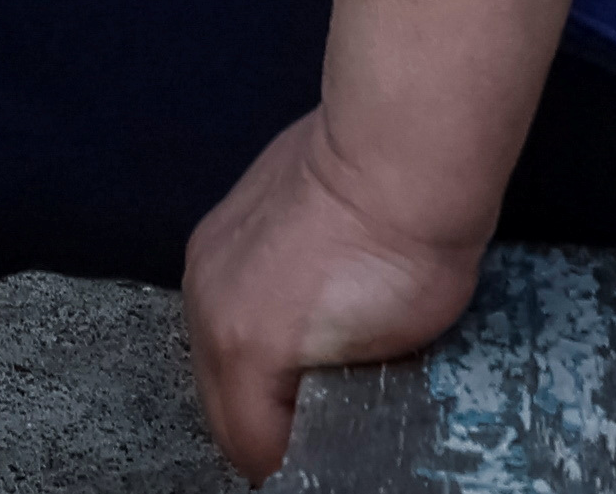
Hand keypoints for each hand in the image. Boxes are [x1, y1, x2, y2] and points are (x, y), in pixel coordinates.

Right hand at [180, 106, 485, 482]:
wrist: (399, 153)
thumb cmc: (407, 250)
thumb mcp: (388, 360)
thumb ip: (333, 400)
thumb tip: (321, 420)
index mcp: (244, 349)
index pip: (251, 448)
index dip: (292, 462)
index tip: (325, 455)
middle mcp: (208, 305)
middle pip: (220, 403)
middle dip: (265, 420)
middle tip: (316, 423)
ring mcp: (208, 259)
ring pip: (214, 350)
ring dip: (253, 369)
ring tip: (308, 365)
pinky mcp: (219, 226)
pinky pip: (222, 299)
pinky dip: (250, 319)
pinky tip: (296, 311)